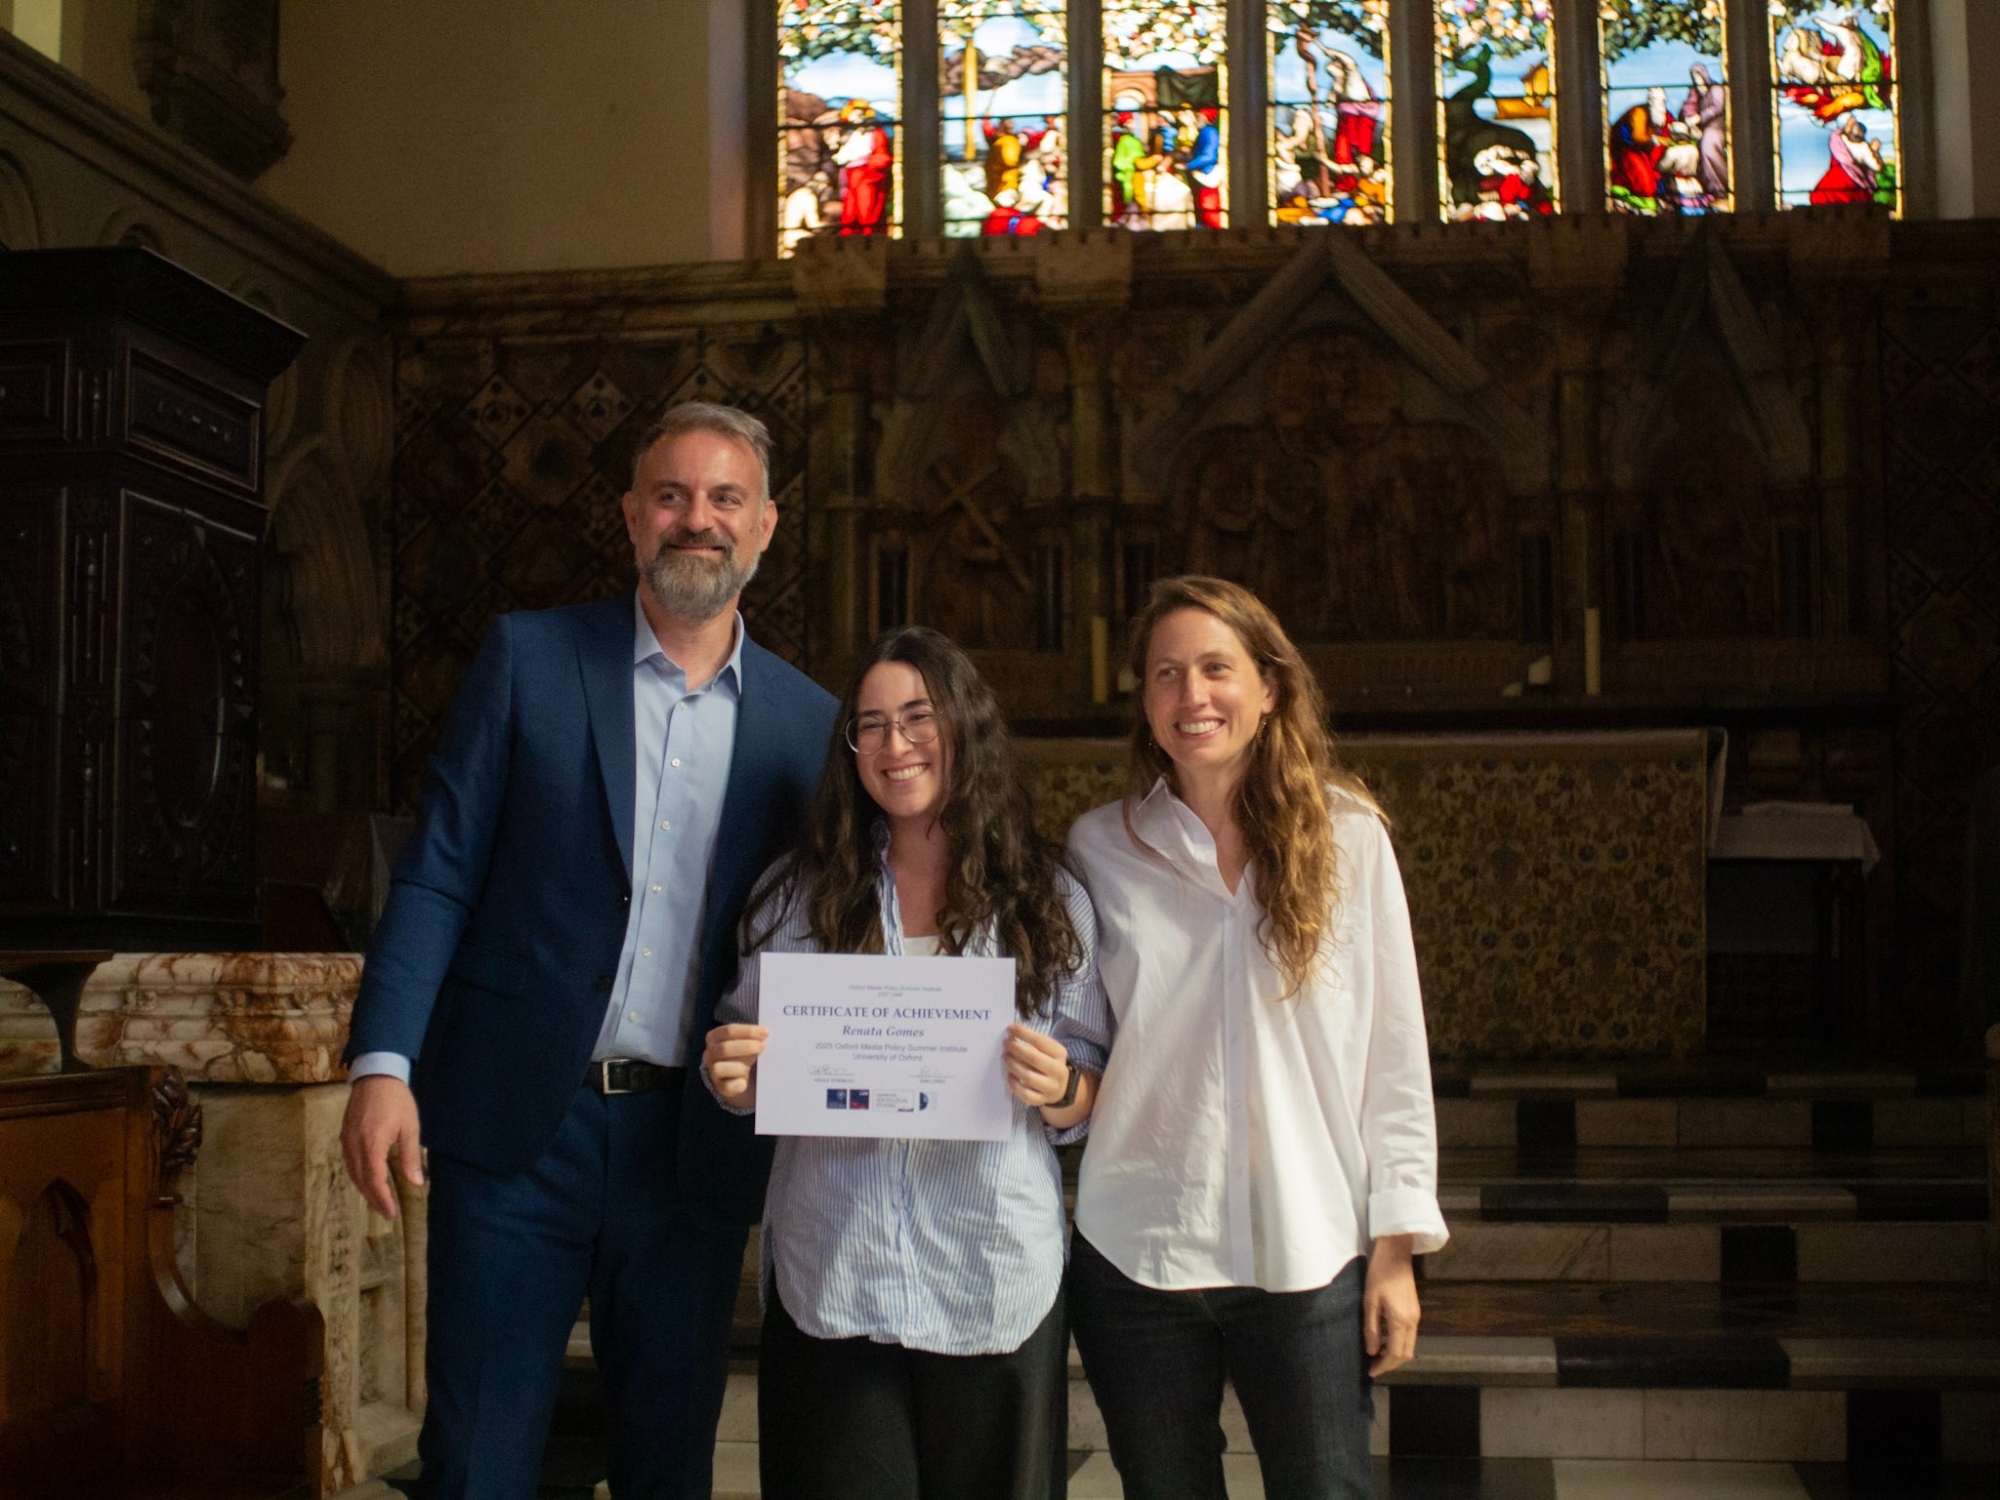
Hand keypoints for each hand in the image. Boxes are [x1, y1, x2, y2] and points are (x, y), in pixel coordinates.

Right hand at [340, 1074, 423, 1220]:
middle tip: (385, 1213)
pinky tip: (366, 1180)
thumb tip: (416, 1182)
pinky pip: (349, 1162)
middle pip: (361, 1181)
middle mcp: (355, 1146)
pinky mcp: (345, 1135)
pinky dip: (358, 1176)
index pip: (375, 1181)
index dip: (382, 1199)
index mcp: (372, 1145)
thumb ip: (411, 1157)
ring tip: (377, 1201)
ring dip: (364, 1189)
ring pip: (353, 1173)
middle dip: (373, 1199)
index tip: (390, 1213)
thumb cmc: (396, 1100)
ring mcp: (347, 1141)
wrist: (376, 1075)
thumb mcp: (410, 1127)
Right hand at [704, 1022, 767, 1107]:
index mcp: (715, 1037)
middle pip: (724, 1048)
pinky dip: (739, 1084)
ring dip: (740, 1066)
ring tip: (751, 1067)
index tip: (766, 1033)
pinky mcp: (720, 1088)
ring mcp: (712, 1072)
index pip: (729, 1031)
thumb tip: (766, 1034)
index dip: (748, 1031)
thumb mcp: (747, 1042)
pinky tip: (746, 1082)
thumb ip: (754, 1036)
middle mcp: (710, 1053)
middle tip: (763, 1047)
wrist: (743, 1079)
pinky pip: (727, 1086)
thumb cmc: (746, 1054)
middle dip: (746, 1047)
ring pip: (719, 1068)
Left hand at [1003, 1023, 1070, 1105]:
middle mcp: (1058, 1070)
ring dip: (1013, 1065)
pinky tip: (1009, 1075)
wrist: (1061, 1086)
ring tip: (1005, 1057)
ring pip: (1029, 1077)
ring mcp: (1050, 1087)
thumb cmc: (1049, 1062)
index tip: (1010, 1028)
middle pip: (1034, 1058)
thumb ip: (1034, 1043)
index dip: (1023, 1033)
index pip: (1040, 1041)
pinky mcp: (1042, 1100)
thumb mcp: (1048, 1050)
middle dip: (1016, 1049)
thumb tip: (1011, 1034)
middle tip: (1006, 1044)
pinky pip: (1026, 1094)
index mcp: (1060, 1054)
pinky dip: (1015, 1085)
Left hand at [1364, 1235, 1420, 1376]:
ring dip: (1394, 1355)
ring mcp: (1415, 1316)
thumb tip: (1372, 1352)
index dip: (1383, 1366)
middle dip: (1390, 1364)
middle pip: (1405, 1354)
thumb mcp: (1370, 1302)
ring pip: (1409, 1346)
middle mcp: (1412, 1321)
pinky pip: (1409, 1335)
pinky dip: (1398, 1344)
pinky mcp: (1414, 1311)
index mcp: (1401, 1320)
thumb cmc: (1379, 1275)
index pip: (1395, 1354)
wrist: (1396, 1254)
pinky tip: (1384, 1341)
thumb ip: (1372, 1329)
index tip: (1371, 1372)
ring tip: (1376, 1356)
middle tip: (1373, 1367)